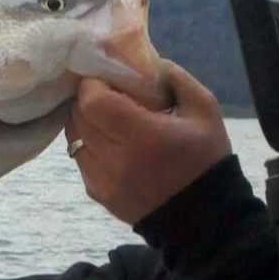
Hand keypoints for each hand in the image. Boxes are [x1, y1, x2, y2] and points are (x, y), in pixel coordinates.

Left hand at [65, 59, 231, 224]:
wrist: (202, 218)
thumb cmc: (205, 159)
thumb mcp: (204, 111)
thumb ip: (175, 79)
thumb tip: (146, 61)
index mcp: (144, 136)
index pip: (94, 102)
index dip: (92, 84)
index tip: (104, 77)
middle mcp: (116, 160)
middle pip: (79, 117)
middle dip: (86, 99)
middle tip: (103, 91)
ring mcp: (102, 180)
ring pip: (73, 138)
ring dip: (83, 121)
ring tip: (103, 115)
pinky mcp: (98, 193)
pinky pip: (79, 159)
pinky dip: (87, 143)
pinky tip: (107, 140)